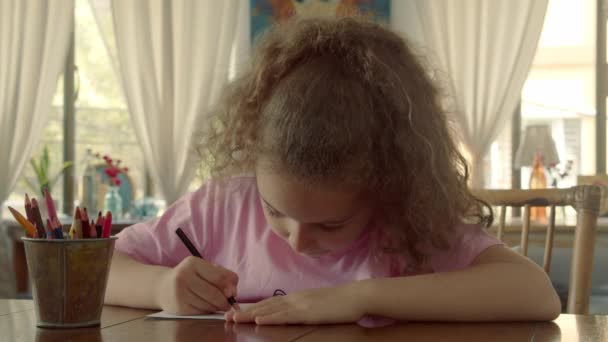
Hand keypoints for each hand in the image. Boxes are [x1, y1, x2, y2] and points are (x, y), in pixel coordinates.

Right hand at [155, 256, 237, 314]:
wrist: (163, 286)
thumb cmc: (190, 276)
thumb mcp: (204, 269)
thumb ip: (222, 275)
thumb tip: (234, 292)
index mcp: (193, 263)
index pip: (220, 276)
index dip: (230, 287)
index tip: (233, 293)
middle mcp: (184, 276)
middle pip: (214, 293)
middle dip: (226, 301)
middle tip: (229, 304)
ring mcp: (179, 292)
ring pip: (208, 304)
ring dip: (217, 307)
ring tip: (218, 305)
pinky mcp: (178, 306)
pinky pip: (200, 311)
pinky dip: (208, 311)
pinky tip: (207, 307)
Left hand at [226, 284, 364, 324]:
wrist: (357, 296)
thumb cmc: (341, 304)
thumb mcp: (318, 306)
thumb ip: (304, 310)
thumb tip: (295, 316)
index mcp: (297, 298)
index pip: (270, 303)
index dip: (253, 308)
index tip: (237, 312)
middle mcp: (295, 298)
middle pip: (265, 305)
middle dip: (245, 311)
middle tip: (226, 315)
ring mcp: (300, 304)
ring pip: (270, 309)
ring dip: (251, 314)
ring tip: (234, 318)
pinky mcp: (307, 312)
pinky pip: (285, 315)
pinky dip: (270, 317)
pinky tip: (259, 319)